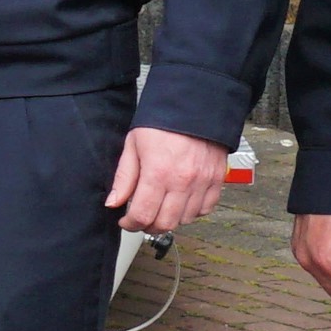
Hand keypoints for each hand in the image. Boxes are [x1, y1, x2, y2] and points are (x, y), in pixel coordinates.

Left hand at [107, 125, 234, 235]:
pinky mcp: (217, 179)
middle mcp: (182, 181)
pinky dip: (193, 212)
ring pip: (186, 219)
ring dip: (171, 219)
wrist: (195, 105)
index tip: (126, 221)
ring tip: (161, 208)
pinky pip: (206, 209)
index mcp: (158, 173)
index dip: (130, 224)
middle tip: (142, 218)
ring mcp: (202, 182)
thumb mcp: (133, 145)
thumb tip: (113, 203)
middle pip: (165, 223)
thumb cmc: (162, 122)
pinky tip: (182, 202)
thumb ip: (124, 177)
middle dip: (149, 226)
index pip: (142, 215)